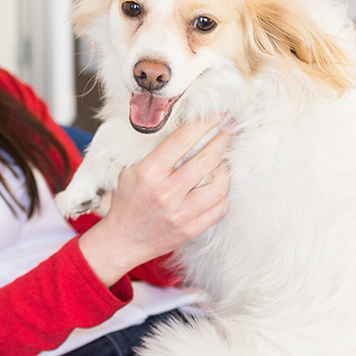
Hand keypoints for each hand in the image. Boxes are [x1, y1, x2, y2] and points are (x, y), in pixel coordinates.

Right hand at [77, 118, 231, 286]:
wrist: (122, 240)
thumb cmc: (127, 200)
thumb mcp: (132, 170)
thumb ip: (156, 153)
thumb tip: (187, 131)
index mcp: (148, 171)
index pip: (183, 140)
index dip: (204, 123)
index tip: (217, 114)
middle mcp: (166, 191)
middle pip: (205, 159)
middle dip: (223, 140)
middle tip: (232, 129)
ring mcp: (180, 212)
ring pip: (218, 184)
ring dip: (226, 167)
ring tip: (227, 158)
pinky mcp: (190, 229)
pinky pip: (219, 208)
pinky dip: (224, 194)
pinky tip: (222, 184)